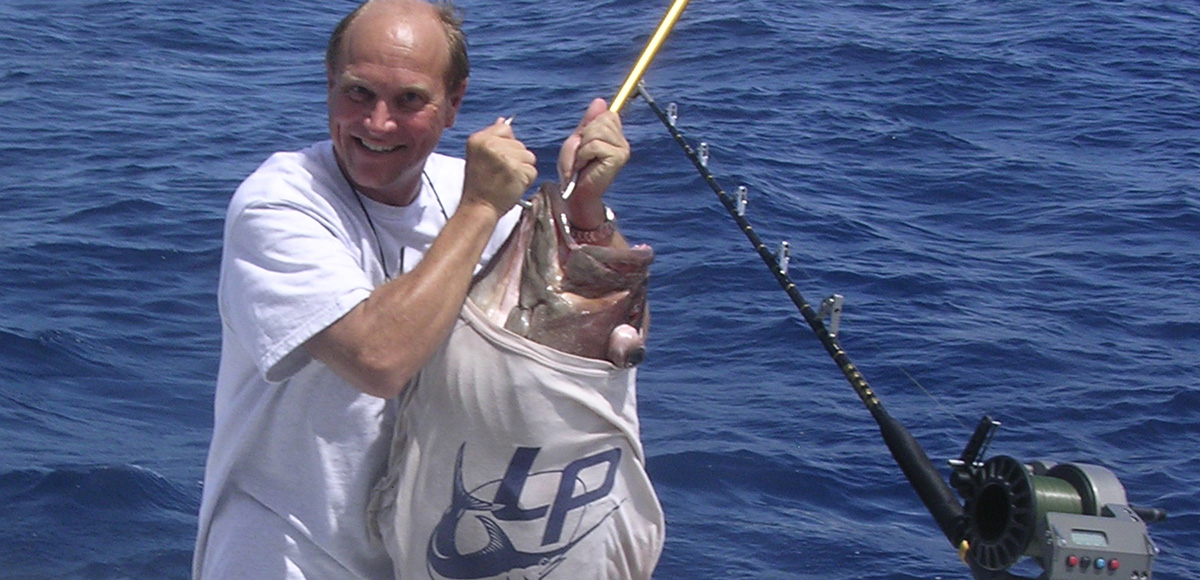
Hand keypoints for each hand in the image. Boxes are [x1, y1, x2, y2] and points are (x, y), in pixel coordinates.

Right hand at [463, 117, 537, 215]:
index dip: (507, 145)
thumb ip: (492, 137)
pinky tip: (512, 186)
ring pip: (528, 156)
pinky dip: (526, 181)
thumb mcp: (479, 155)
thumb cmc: (480, 184)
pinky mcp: (516, 170)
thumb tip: (504, 120)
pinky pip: (532, 171)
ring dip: (522, 170)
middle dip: (516, 160)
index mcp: (479, 139)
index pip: (505, 129)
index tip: (498, 161)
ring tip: (507, 180)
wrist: (478, 207)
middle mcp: (490, 145)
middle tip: (501, 174)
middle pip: (520, 144)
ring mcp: (504, 157)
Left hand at [558, 98, 629, 228]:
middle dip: (583, 136)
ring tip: (582, 162)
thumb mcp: (578, 142)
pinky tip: (585, 167)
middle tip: (581, 155)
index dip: (591, 125)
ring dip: (582, 147)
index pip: (607, 114)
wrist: (577, 194)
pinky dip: (583, 155)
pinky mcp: (618, 157)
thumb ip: (588, 122)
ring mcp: (622, 149)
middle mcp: (622, 141)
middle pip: (601, 120)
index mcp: (615, 135)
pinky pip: (594, 144)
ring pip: (597, 131)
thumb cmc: (575, 170)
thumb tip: (600, 100)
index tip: (584, 141)